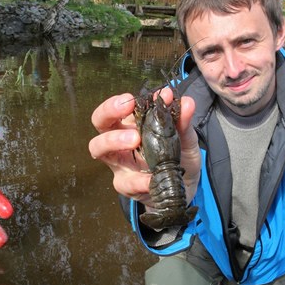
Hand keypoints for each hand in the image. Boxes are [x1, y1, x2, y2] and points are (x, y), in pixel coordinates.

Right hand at [88, 89, 200, 207]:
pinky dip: (139, 180)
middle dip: (108, 112)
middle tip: (127, 109)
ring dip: (114, 140)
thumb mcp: (185, 137)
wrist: (185, 185)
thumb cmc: (179, 156)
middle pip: (100, 122)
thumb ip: (183, 121)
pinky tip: (151, 178)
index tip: (132, 98)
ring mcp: (120, 163)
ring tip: (135, 140)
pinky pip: (125, 182)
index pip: (115, 108)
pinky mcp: (126, 185)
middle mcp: (120, 141)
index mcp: (133, 125)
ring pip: (99, 149)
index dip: (118, 102)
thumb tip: (186, 101)